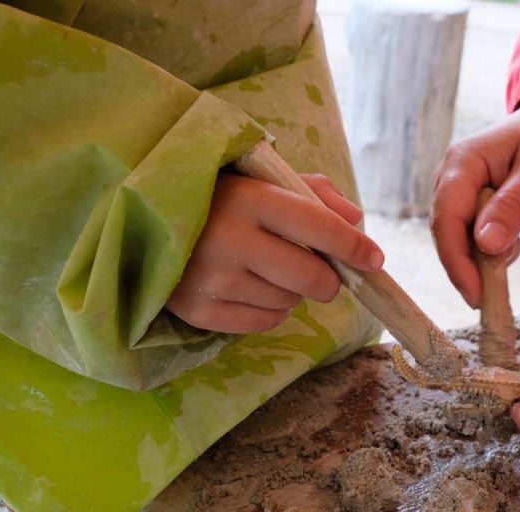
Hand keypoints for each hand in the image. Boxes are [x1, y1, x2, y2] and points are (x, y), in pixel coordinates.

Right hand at [167, 173, 383, 332]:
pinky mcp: (199, 310)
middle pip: (311, 278)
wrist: (144, 220)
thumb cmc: (220, 197)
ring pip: (289, 303)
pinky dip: (270, 310)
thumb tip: (356, 220)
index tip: (375, 260)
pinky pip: (264, 323)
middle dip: (328, 279)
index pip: (319, 227)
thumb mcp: (264, 180)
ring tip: (268, 270)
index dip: (353, 247)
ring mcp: (213, 279)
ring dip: (293, 293)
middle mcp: (231, 239)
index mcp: (251, 198)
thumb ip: (314, 193)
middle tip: (323, 273)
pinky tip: (252, 288)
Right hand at [431, 86, 519, 307]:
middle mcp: (451, 178)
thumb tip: (484, 246)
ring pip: (458, 240)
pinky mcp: (471, 206)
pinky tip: (512, 247)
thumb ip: (512, 207)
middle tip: (489, 301)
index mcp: (462, 163)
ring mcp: (459, 192)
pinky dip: (490, 253)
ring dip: (479, 263)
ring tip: (507, 267)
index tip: (475, 294)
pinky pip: (472, 239)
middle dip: (466, 269)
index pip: (447, 220)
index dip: (456, 261)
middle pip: (447, 234)